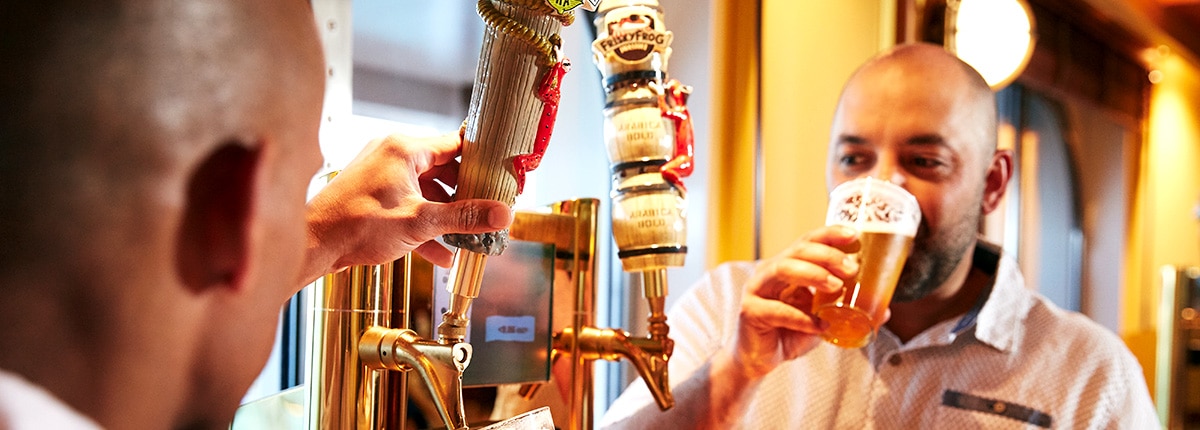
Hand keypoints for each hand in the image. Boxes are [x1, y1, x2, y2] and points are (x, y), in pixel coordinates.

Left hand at [302, 132, 512, 282]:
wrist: (312, 245)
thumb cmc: (357, 225)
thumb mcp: (420, 222)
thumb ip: (464, 217)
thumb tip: (503, 214)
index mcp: (404, 150)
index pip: (455, 145)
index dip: (481, 162)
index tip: (501, 179)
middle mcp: (392, 156)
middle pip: (443, 170)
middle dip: (465, 197)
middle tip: (488, 213)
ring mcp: (381, 177)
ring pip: (427, 193)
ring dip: (446, 217)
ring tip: (468, 240)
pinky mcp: (373, 197)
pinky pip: (409, 206)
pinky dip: (425, 226)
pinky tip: (441, 255)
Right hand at [732, 225, 858, 378]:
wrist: (759, 359)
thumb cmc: (789, 333)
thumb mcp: (822, 317)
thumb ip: (846, 310)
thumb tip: (884, 309)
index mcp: (787, 267)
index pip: (808, 242)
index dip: (829, 235)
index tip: (854, 235)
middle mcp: (770, 272)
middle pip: (797, 250)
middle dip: (827, 255)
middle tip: (851, 268)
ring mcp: (757, 290)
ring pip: (782, 270)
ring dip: (813, 274)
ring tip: (837, 287)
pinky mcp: (751, 312)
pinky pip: (777, 311)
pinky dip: (802, 318)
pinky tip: (820, 326)